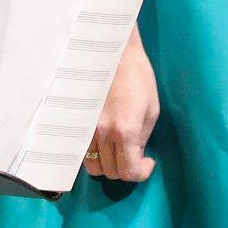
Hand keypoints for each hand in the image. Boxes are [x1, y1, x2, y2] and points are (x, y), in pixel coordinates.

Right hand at [85, 35, 157, 183]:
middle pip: (110, 173)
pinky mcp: (76, 123)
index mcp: (125, 131)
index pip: (129, 172)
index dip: (141, 173)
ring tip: (118, 149)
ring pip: (93, 167)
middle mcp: (102, 134)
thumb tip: (135, 155)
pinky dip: (94, 154)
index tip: (147, 161)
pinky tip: (104, 141)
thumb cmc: (137, 77)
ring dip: (108, 164)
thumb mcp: (151, 109)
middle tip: (135, 153)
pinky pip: (82, 152)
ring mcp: (85, 129)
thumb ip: (142, 138)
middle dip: (125, 169)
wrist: (111, 54)